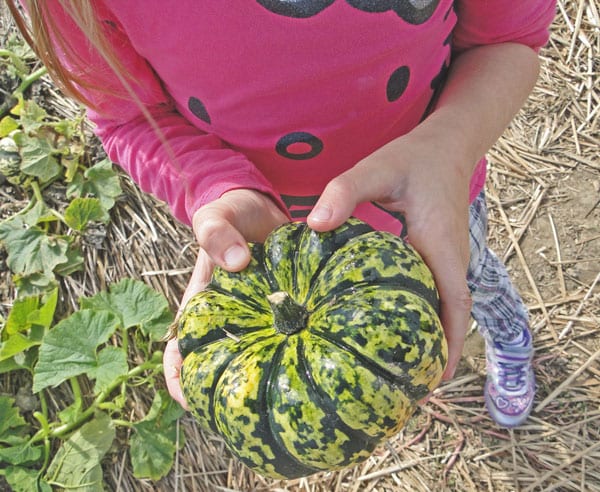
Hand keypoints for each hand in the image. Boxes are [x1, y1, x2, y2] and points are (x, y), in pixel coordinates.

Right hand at [164, 189, 288, 406]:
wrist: (261, 205)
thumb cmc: (229, 212)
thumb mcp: (215, 216)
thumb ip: (216, 233)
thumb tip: (236, 264)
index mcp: (202, 303)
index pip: (180, 349)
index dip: (179, 379)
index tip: (191, 401)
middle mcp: (228, 318)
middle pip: (219, 365)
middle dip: (225, 394)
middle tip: (244, 418)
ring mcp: (256, 317)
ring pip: (255, 356)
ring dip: (263, 379)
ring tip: (283, 403)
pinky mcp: (282, 310)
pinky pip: (286, 336)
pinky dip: (293, 350)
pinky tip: (313, 364)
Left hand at [307, 130, 473, 380]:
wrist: (447, 146)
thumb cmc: (413, 159)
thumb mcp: (376, 169)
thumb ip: (345, 192)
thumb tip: (314, 226)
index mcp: (441, 244)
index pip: (454, 303)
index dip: (448, 343)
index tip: (434, 380)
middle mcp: (451, 259)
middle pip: (450, 316)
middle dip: (435, 353)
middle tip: (407, 389)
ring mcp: (447, 260)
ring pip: (444, 308)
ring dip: (430, 338)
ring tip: (402, 371)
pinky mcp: (438, 257)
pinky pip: (436, 294)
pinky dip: (423, 317)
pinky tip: (396, 330)